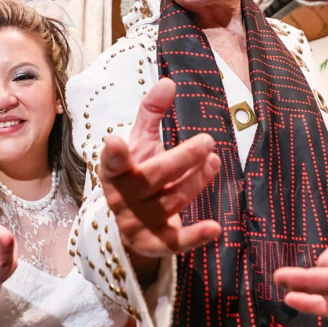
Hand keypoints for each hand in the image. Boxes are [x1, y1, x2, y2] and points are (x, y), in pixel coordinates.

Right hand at [99, 78, 221, 260]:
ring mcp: (138, 223)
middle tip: (207, 141)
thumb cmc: (137, 173)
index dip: (113, 155)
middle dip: (181, 159)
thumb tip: (168, 82)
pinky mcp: (155, 243)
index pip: (112, 163)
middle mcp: (123, 199)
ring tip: (215, 160)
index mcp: (115, 172)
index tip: (116, 141)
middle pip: (153, 178)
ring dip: (197, 181)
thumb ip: (151, 113)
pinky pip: (175, 241)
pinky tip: (215, 228)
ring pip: (172, 201)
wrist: (132, 222)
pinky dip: (195, 236)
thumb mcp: (140, 144)